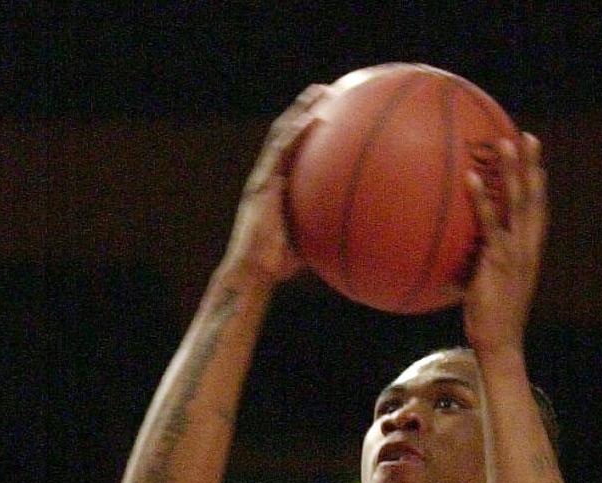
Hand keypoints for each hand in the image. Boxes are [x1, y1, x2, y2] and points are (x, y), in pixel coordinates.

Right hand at [222, 86, 326, 285]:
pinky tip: (314, 118)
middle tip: (326, 91)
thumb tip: (349, 236)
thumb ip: (321, 233)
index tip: (326, 114)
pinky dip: (297, 133)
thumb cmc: (276, 265)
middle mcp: (268, 177)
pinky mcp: (262, 183)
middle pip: (287, 135)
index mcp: (276, 188)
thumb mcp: (304, 244)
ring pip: (283, 134)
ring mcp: (263, 178)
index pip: (293, 152)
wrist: (252, 270)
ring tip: (320, 91)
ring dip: (300, 110)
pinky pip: (281, 152)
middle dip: (304, 110)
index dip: (307, 131)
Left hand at [462, 132, 547, 357]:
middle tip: (527, 137)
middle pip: (534, 198)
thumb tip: (453, 264)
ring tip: (504, 144)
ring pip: (519, 203)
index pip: (538, 212)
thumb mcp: (485, 290)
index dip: (538, 185)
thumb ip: (476, 269)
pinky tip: (471, 179)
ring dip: (513, 171)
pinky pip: (490, 223)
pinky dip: (482, 199)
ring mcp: (515, 253)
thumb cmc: (490, 322)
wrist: (500, 344)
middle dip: (532, 166)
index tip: (536, 160)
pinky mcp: (498, 261)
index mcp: (529, 253)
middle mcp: (528, 248)